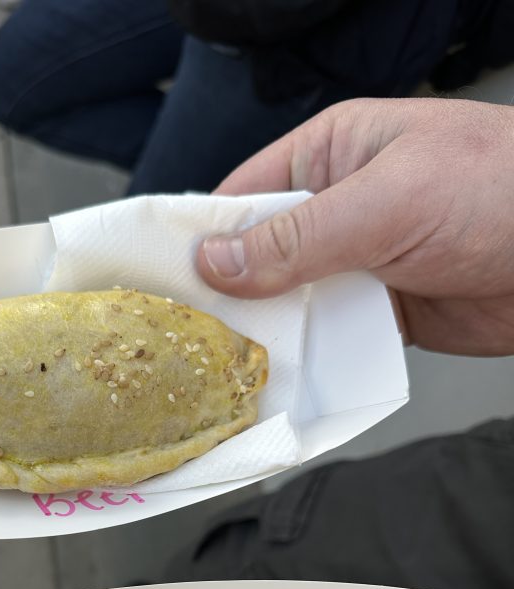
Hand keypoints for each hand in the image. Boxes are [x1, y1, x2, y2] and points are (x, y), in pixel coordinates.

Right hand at [197, 98, 513, 355]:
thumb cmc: (500, 192)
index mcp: (331, 155)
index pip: (244, 195)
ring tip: (223, 368)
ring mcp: (359, 264)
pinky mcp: (381, 313)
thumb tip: (216, 262)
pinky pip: (328, 337)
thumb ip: (298, 239)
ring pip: (291, 303)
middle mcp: (338, 209)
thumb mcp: (387, 203)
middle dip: (229, 296)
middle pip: (259, 257)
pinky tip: (280, 379)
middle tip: (185, 339)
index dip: (201, 238)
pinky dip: (307, 359)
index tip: (162, 283)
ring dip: (267, 334)